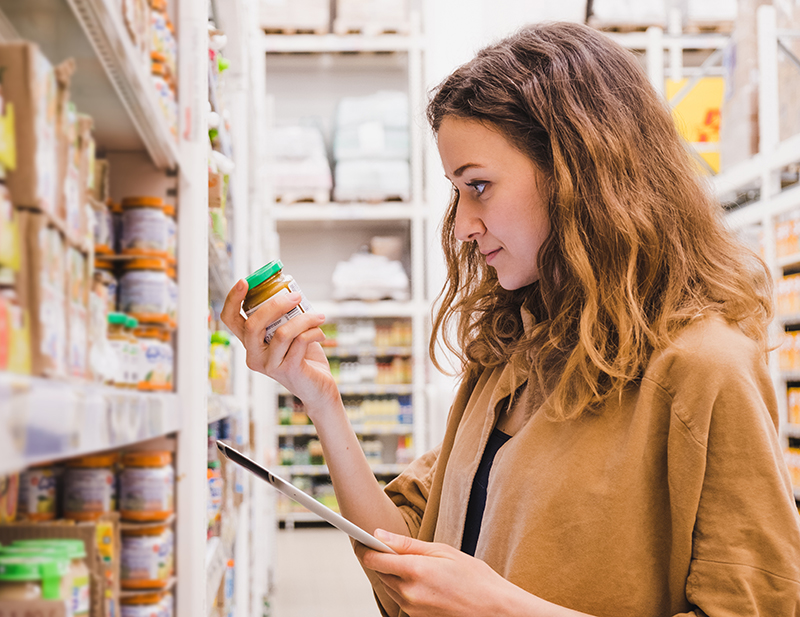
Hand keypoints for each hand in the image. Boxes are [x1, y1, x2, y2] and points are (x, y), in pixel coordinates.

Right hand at [220, 279, 337, 410]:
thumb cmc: (303, 356)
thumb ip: (284, 317)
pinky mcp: (288, 370)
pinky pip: (299, 342)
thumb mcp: (289, 333)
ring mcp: (269, 365)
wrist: (318, 387)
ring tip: (318, 316)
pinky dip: (313, 332)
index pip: (230, 320)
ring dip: (304, 319)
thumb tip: (290, 291)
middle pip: (253, 325)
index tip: (244, 282)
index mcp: (250, 342)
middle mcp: (254, 355)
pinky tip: (320, 333)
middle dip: (275, 305)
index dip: (233, 300)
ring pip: (282, 333)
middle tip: (295, 296)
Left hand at [355, 530, 526, 616]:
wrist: (494, 609)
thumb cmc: (474, 577)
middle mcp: (409, 593)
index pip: (374, 559)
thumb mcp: (442, 551)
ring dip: (393, 573)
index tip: (362, 539)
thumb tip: (380, 535)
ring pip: (389, 586)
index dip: (365, 548)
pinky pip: (401, 598)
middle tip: (393, 547)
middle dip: (382, 559)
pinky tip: (423, 579)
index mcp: (415, 571)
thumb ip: (407, 545)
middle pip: (379, 573)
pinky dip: (404, 586)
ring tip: (415, 563)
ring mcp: (412, 608)